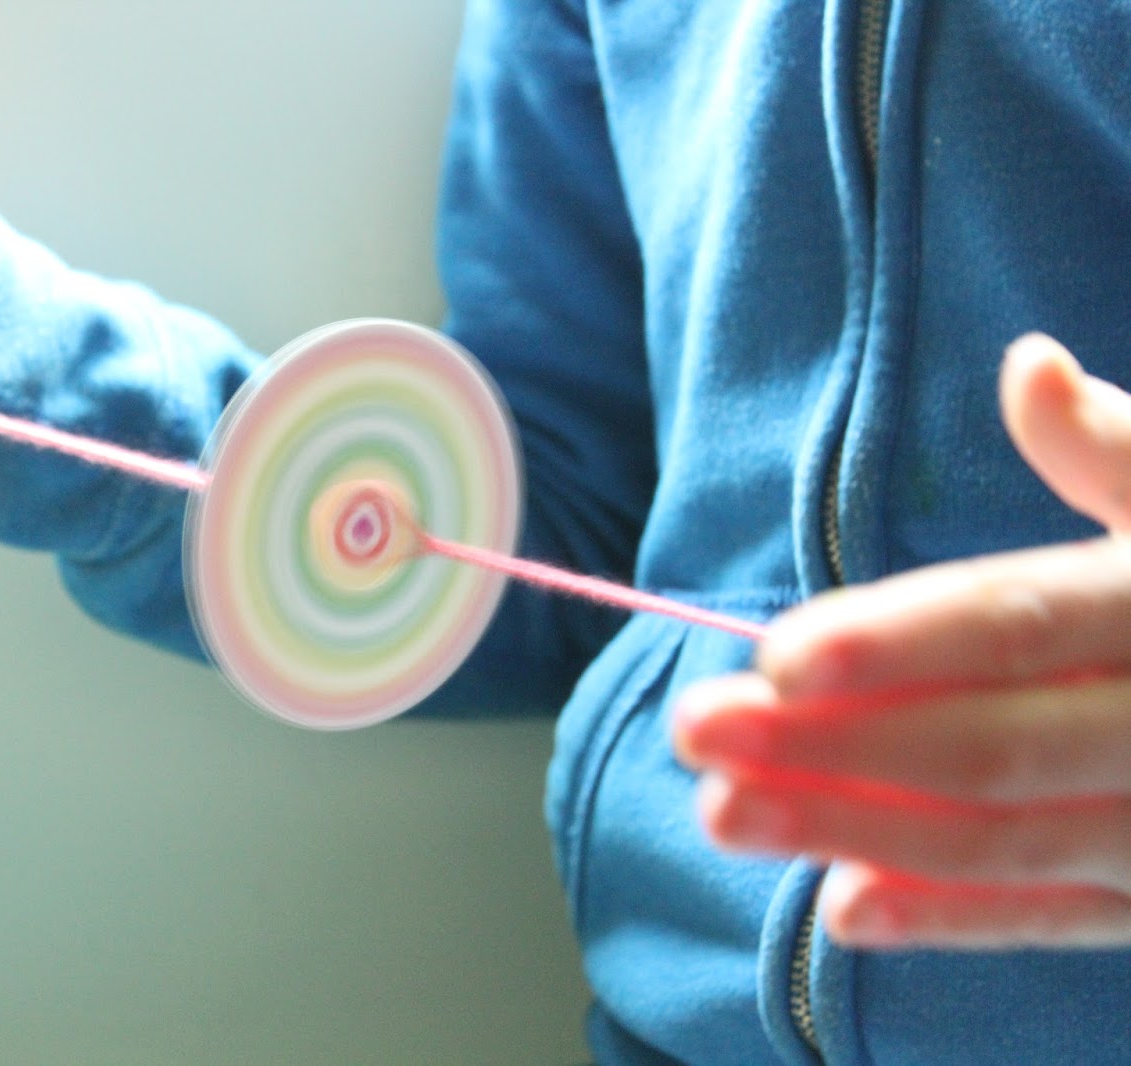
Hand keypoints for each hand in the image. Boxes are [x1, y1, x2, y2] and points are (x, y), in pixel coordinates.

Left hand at [674, 333, 1130, 949]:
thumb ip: (1120, 449)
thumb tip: (1029, 368)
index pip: (1016, 624)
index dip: (895, 643)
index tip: (775, 657)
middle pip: (986, 745)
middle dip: (829, 747)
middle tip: (696, 732)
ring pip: (1002, 839)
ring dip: (852, 834)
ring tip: (724, 815)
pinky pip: (1057, 919)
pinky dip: (952, 920)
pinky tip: (840, 910)